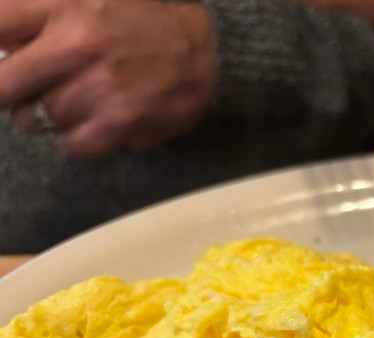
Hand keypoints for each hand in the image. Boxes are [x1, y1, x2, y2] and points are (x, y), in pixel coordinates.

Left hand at [0, 0, 216, 156]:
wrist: (210, 50)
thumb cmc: (141, 20)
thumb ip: (37, 15)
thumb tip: (2, 48)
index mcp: (62, 5)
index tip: (4, 66)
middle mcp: (75, 46)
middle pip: (2, 87)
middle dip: (9, 92)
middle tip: (24, 92)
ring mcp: (98, 89)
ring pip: (38, 119)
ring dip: (50, 114)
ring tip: (77, 100)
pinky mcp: (120, 123)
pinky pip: (71, 144)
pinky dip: (76, 137)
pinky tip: (94, 120)